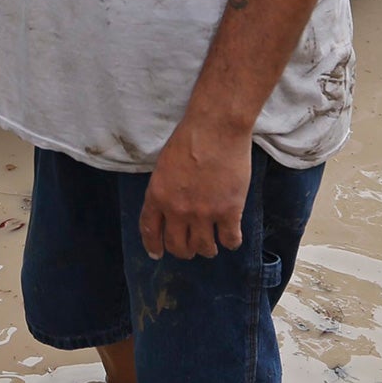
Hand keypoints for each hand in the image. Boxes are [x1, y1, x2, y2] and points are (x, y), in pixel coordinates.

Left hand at [138, 117, 251, 259]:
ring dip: (207, 249)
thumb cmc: (189, 138)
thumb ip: (164, 190)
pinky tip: (231, 236)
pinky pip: (229, 240)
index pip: (150, 231)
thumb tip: (169, 209)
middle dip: (183, 251)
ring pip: (203, 248)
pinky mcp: (229, 212)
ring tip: (211, 244)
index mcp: (157, 196)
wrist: (216, 128)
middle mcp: (177, 210)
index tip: (157, 254)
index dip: (154, 246)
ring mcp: (203, 213)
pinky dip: (231, 242)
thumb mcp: (164, 165)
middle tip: (191, 247)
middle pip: (177, 246)